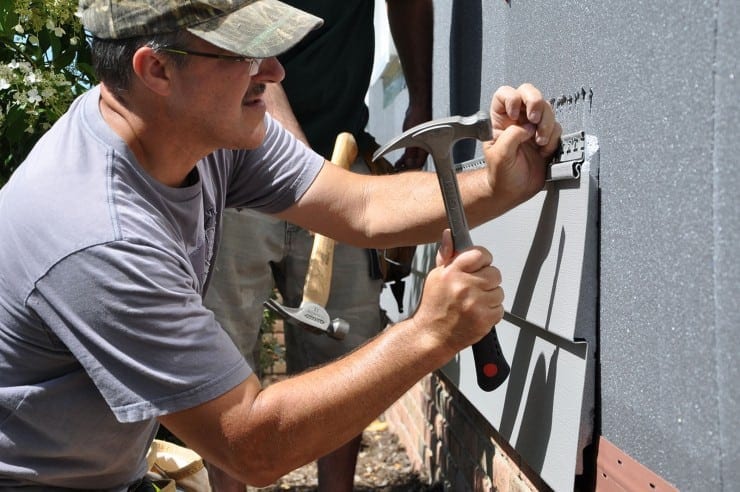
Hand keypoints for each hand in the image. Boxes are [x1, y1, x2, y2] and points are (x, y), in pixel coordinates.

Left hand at [393, 104, 431, 170]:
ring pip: (412, 158)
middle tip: (398, 171)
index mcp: (426, 148)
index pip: (419, 164)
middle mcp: (423, 147)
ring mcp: (418, 144)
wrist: (418, 106)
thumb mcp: (411, 135)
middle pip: (416, 162)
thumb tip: (409, 163)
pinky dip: (404, 157)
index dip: (411, 169)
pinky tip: (399, 160)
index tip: (402, 172)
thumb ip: (410, 151)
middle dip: (407, 168)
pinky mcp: (414, 140)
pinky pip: (410, 152)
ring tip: (396, 167)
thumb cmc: (418, 116)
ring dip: (405, 163)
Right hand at [412, 230, 503, 353]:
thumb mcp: (435, 276)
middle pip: (494, 273)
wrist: (431, 335)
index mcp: (452, 272)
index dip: (483, 258)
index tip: (481, 264)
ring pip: (499, 292)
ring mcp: (476, 303)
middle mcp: (464, 286)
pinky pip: (500, 309)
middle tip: (475, 288)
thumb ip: (447, 256)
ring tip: (474, 303)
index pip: (480, 254)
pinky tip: (477, 313)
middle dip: (487, 280)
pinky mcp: (484, 318)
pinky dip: (492, 312)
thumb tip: (449, 235)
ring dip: (490, 297)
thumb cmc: (433, 306)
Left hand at [483, 83, 561, 205]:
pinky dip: (552, 138)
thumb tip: (526, 127)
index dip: (512, 98)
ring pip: (546, 109)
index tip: (515, 114)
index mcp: (500, 120)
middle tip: (535, 120)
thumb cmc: (501, 175)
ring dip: (546, 124)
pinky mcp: (546, 137)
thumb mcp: (499, 156)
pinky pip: (556, 127)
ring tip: (538, 142)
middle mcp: (517, 120)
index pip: (505, 94)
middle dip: (536, 103)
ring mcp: (533, 127)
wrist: (514, 191)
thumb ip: (511, 137)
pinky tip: (543, 150)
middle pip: (529, 93)